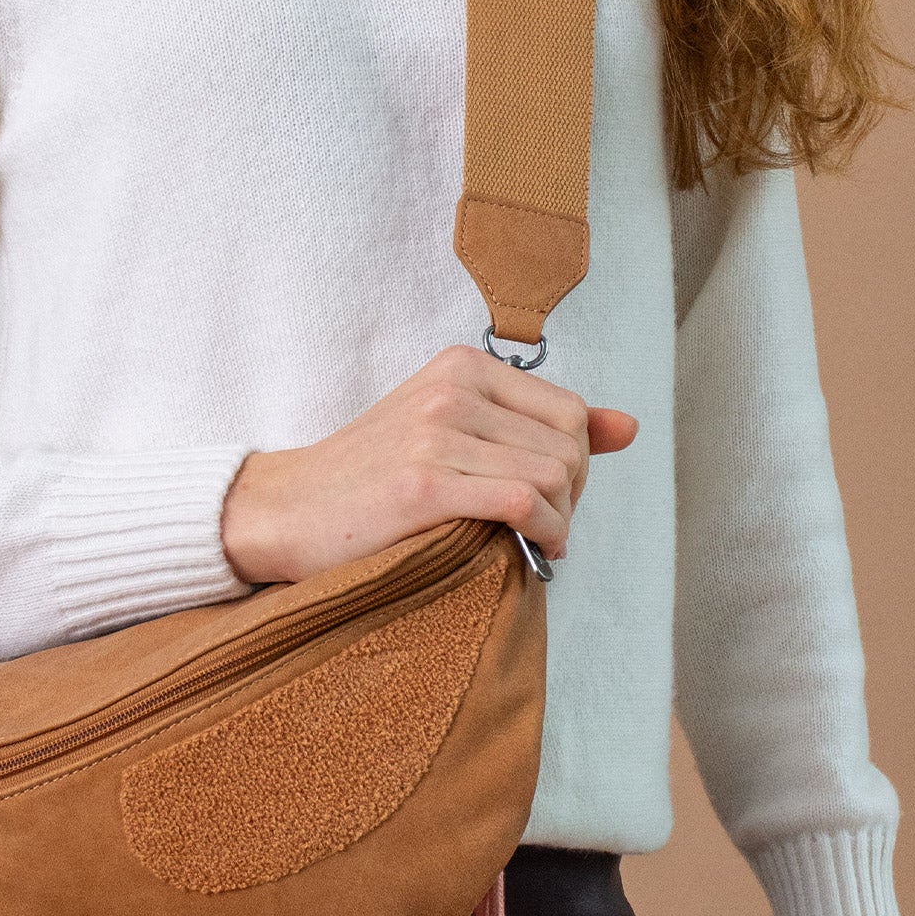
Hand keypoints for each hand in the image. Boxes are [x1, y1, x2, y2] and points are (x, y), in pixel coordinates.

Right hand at [220, 344, 637, 584]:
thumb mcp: (454, 430)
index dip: (577, 465)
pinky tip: (531, 550)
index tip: (551, 499)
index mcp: (462, 366)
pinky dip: (544, 534)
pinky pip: (523, 503)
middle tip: (543, 529)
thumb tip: (629, 427)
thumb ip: (539, 426)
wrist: (285, 510)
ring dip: (560, 522)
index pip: (570, 411)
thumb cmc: (371, 479)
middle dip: (572, 498)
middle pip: (568, 447)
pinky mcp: (423, 483)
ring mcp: (436, 433)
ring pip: (552, 477)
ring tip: (535, 543)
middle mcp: (452, 388)